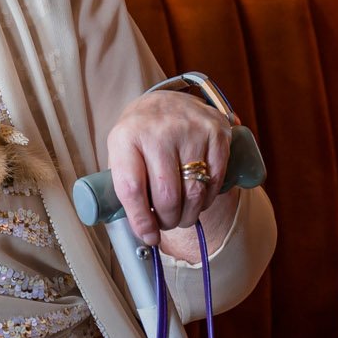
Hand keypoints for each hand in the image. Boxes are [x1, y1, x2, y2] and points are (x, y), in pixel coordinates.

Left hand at [105, 90, 234, 247]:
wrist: (163, 102)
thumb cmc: (138, 138)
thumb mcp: (120, 154)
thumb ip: (124, 186)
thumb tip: (140, 231)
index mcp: (125, 137)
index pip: (132, 188)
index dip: (140, 219)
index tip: (148, 236)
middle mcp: (158, 131)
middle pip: (167, 195)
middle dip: (167, 220)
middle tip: (166, 225)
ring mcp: (190, 130)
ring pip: (194, 191)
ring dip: (189, 214)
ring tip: (182, 217)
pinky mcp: (217, 132)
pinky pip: (215, 179)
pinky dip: (208, 198)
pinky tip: (199, 201)